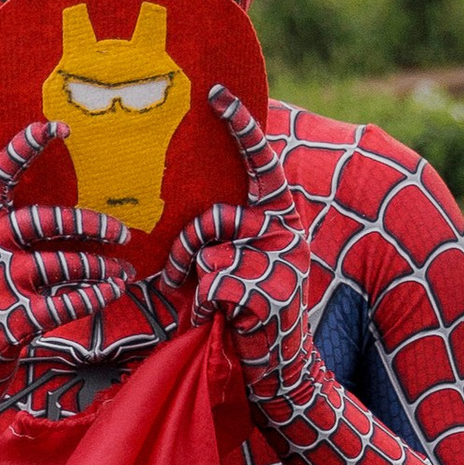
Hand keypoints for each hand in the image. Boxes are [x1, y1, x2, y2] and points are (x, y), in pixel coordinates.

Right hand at [0, 123, 138, 441]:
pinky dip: (95, 295)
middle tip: (122, 232)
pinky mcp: (10, 321)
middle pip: (44, 220)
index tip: (58, 126)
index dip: (26, 147)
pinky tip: (113, 290)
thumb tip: (51, 200)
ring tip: (123, 272)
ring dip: (98, 267)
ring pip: (61, 264)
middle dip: (89, 224)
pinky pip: (65, 303)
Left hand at [149, 89, 324, 429]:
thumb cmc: (245, 314)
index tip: (214, 93)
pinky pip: (212, 284)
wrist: (278, 371)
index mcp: (278, 218)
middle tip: (178, 280)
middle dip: (185, 251)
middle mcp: (285, 233)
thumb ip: (223, 233)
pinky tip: (222, 323)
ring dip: (194, 286)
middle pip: (213, 218)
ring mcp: (282, 264)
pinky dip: (204, 307)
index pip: (261, 162)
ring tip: (211, 307)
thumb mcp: (237, 264)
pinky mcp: (271, 294)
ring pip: (208, 255)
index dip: (239, 126)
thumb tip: (191, 219)